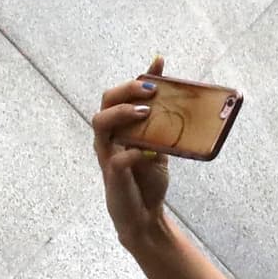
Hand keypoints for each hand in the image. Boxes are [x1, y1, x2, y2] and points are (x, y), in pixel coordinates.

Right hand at [91, 59, 174, 246]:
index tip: (159, 62)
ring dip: (122, 114)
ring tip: (145, 113)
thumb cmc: (147, 179)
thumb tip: (177, 98)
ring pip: (101, 124)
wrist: (144, 216)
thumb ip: (162, 124)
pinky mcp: (112, 176)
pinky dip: (134, 153)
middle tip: (151, 91)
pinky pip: (118, 159)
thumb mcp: (160, 146)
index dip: (138, 76)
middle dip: (128, 91)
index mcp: (118, 128)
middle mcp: (108, 138)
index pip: (120, 94)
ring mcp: (107, 156)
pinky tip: (150, 153)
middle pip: (106, 102)